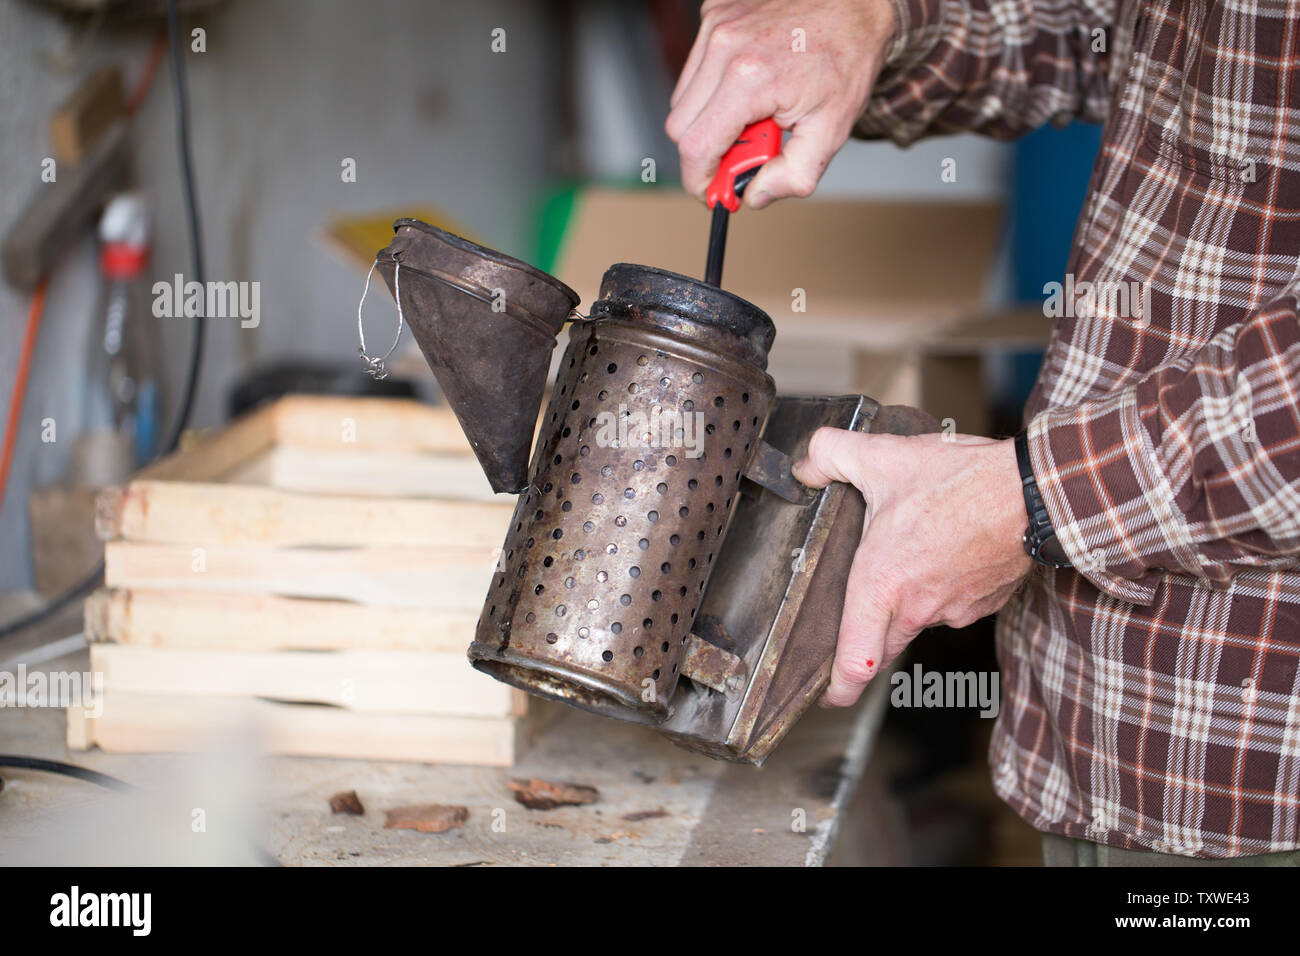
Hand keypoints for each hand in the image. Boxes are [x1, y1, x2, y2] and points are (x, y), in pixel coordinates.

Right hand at [665, 0, 896, 207]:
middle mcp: (724, 48)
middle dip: (707, 151)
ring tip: (753, 112)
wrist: (857, 4)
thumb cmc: (847, 56)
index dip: (700, 180)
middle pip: (680, 127)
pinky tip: (748, 82)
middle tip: (744, 152)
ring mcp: (715, 27)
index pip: (695, 148)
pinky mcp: (714, 13)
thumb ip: (794, 174)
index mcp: (749, 80)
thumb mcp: (832, 129)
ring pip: (683, 99)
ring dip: (709, 118)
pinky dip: (714, 86)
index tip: (713, 191)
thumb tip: (755, 195)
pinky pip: (695, 68)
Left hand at [792, 429, 1034, 706]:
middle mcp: (916, 608)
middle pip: (881, 650)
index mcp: (882, 585)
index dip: (836, 688)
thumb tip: (805, 466)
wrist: (1034, 492)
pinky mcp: (985, 604)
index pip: (854, 662)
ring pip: (918, 620)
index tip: (826, 694)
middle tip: (847, 642)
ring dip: (908, 604)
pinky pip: (952, 606)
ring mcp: (954, 611)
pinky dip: (943, 589)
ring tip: (905, 561)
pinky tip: (942, 555)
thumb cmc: (960, 481)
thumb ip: (830, 455)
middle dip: (863, 652)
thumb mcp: (882, 456)